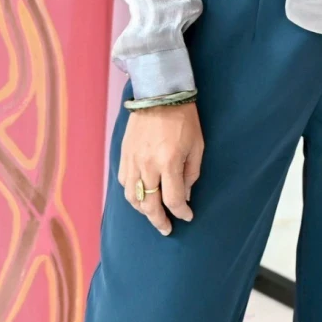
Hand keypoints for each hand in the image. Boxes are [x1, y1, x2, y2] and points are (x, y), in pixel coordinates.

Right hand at [118, 101, 202, 235]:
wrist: (159, 94)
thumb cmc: (184, 118)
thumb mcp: (197, 145)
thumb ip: (191, 173)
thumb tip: (184, 196)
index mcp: (169, 162)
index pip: (173, 200)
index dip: (181, 213)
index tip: (187, 216)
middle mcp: (148, 165)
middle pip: (149, 205)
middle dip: (159, 221)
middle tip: (166, 228)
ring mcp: (133, 160)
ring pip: (133, 197)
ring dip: (143, 210)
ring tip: (153, 214)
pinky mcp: (124, 154)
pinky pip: (124, 183)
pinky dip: (132, 195)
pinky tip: (141, 196)